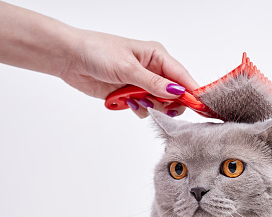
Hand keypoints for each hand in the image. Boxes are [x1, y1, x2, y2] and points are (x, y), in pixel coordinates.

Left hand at [61, 30, 198, 117]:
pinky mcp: (131, 95)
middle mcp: (153, 70)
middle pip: (174, 95)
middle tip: (156, 105)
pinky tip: (125, 102)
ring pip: (159, 104)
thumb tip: (177, 92)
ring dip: (150, 106)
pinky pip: (144, 108)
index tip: (200, 108)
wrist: (71, 59)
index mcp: (157, 56)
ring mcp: (142, 84)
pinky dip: (137, 109)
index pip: (182, 77)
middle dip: (167, 103)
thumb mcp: (128, 67)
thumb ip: (153, 83)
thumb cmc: (98, 52)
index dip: (192, 92)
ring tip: (133, 99)